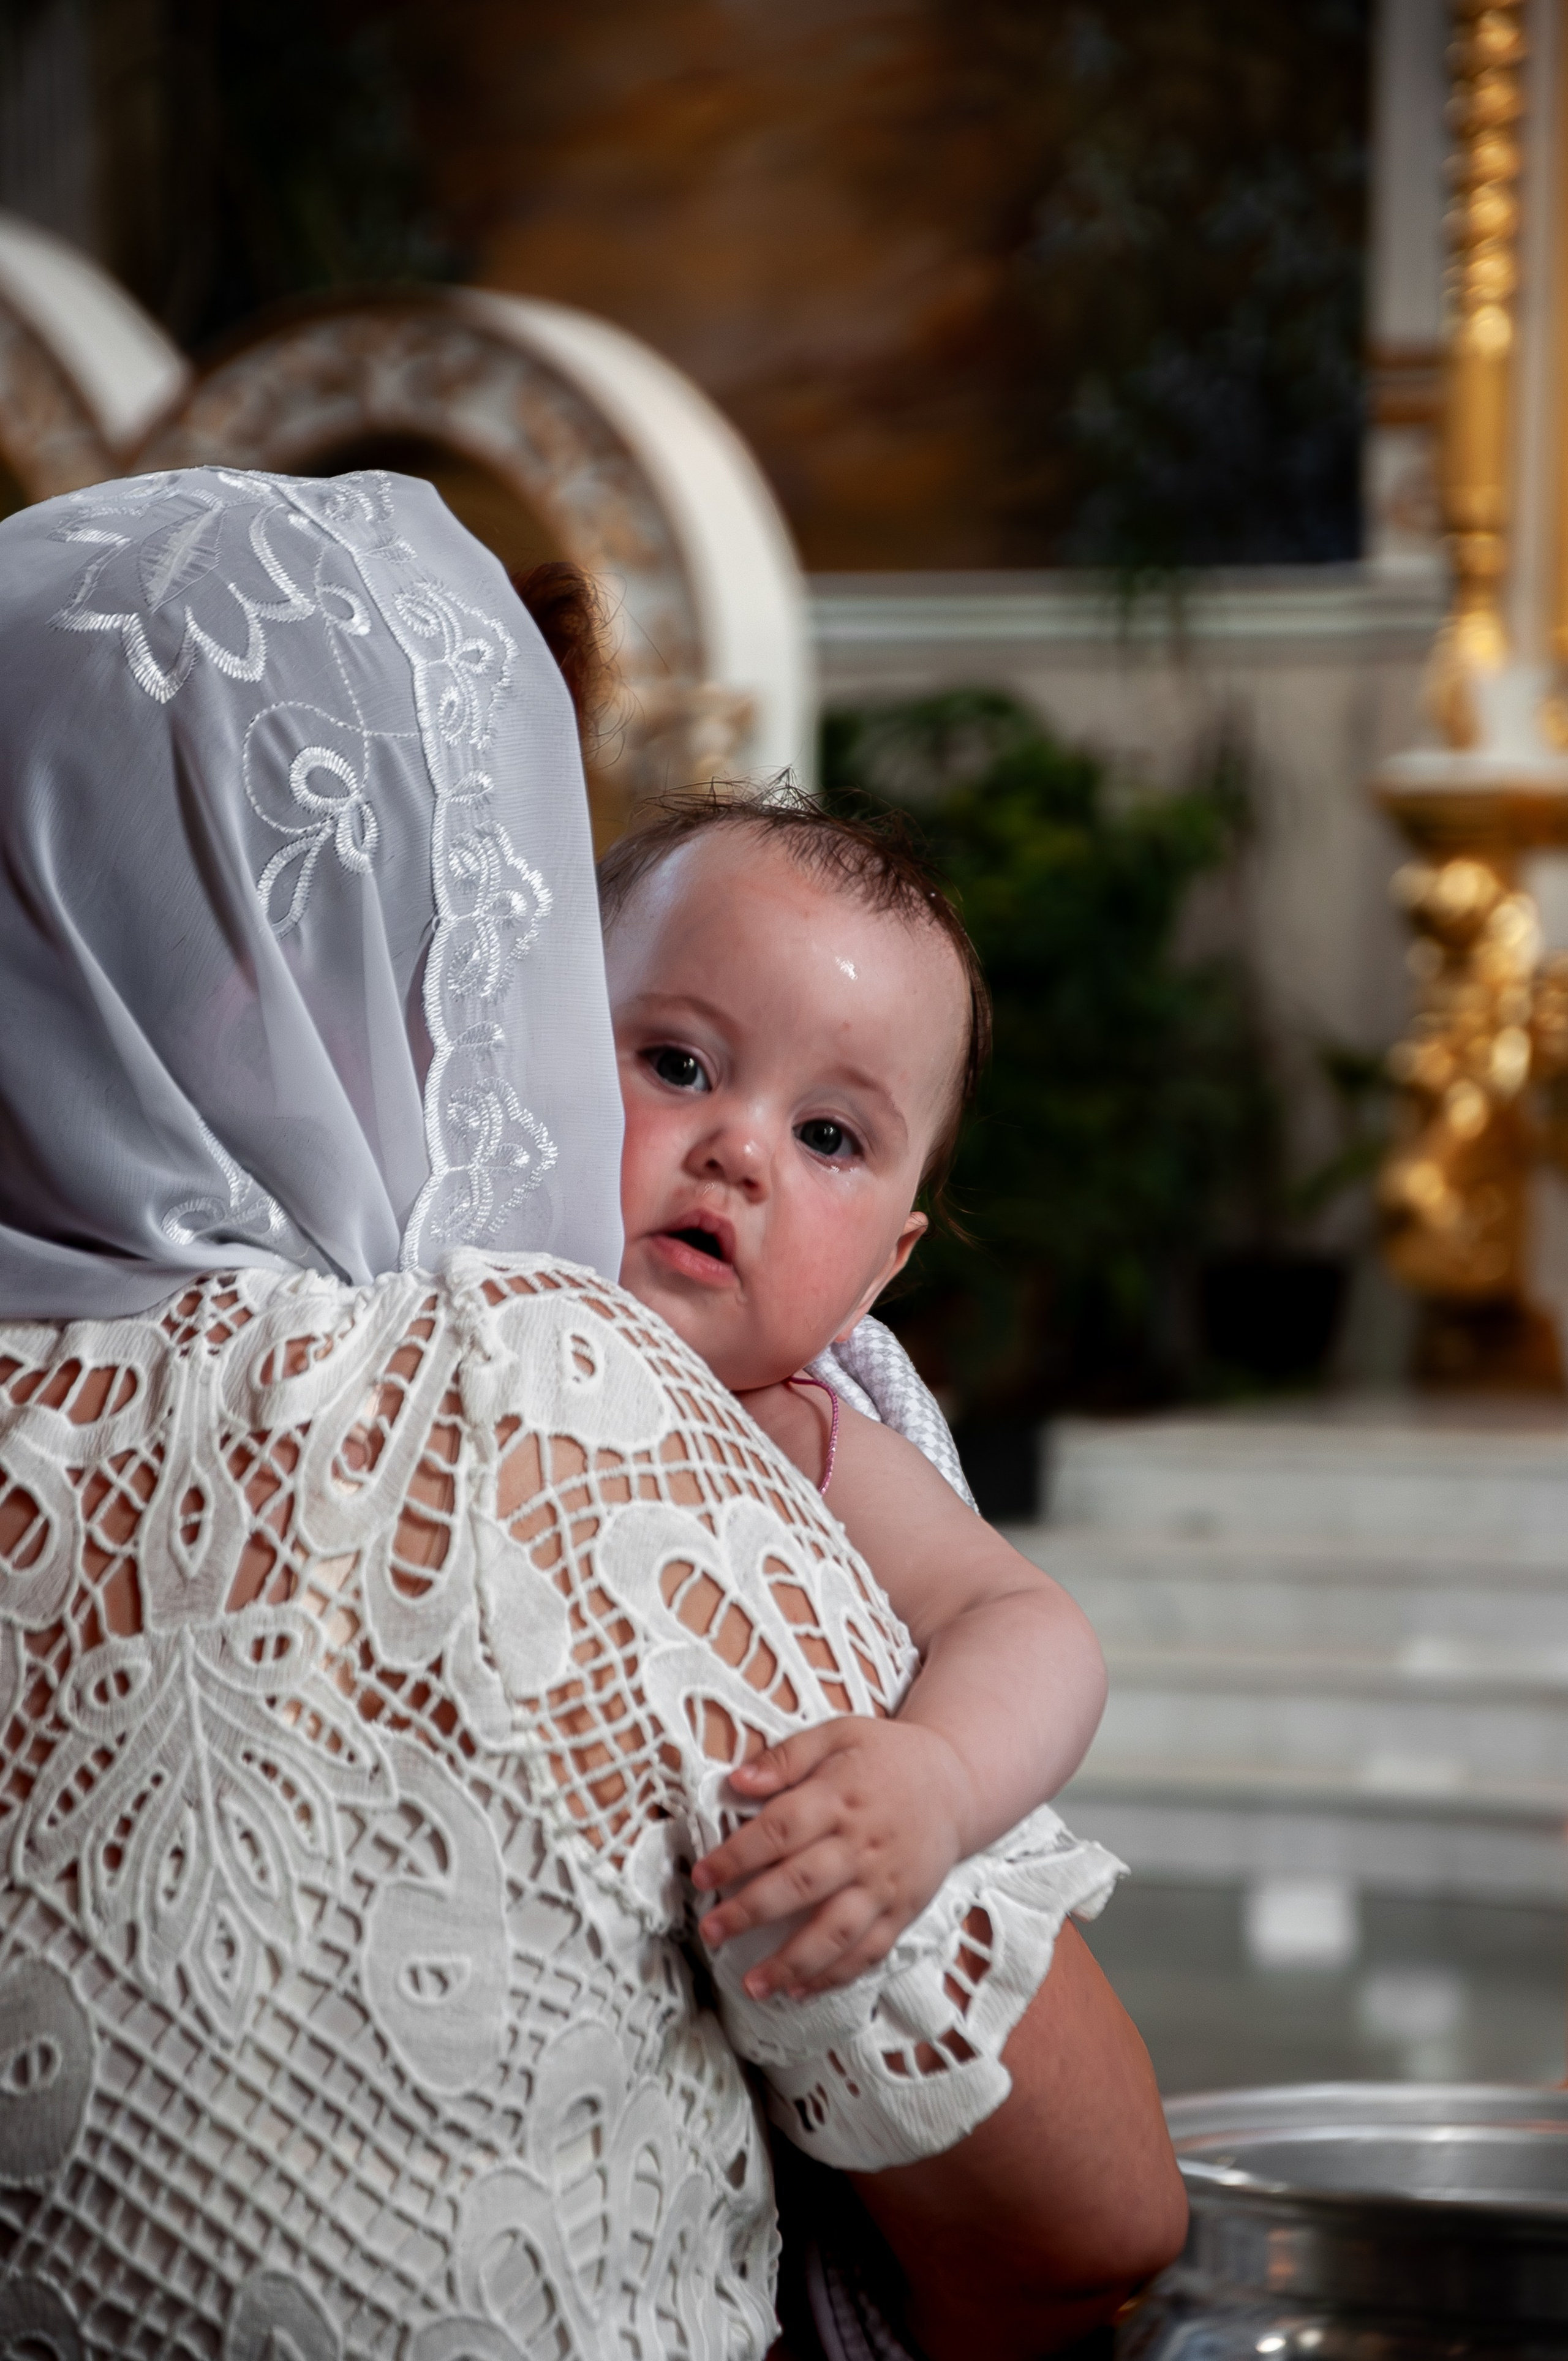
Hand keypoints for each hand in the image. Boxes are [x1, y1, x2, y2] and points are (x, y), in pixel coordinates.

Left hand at [691, 1717, 973, 1999]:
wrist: (956, 1783)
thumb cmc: (887, 1756)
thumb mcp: (838, 1735)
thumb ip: (786, 1757)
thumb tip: (736, 1780)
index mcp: (839, 1797)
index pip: (780, 1830)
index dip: (737, 1855)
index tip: (701, 1877)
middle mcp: (861, 1845)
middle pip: (801, 1884)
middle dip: (751, 1911)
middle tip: (710, 1931)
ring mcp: (884, 1883)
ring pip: (835, 1930)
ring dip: (792, 1961)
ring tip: (751, 1985)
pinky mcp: (903, 1910)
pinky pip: (869, 1950)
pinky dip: (835, 1975)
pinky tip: (800, 1991)